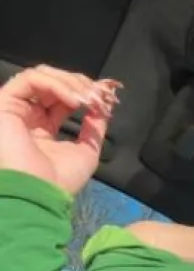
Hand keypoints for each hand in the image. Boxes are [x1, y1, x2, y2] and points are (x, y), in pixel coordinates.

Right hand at [0, 66, 120, 194]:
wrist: (38, 194)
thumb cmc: (60, 181)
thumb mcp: (87, 152)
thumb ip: (94, 129)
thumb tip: (102, 108)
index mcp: (43, 129)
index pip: (63, 98)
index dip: (85, 93)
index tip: (107, 98)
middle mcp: (28, 116)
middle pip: (53, 82)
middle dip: (81, 84)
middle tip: (100, 95)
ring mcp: (15, 109)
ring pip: (42, 76)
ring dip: (71, 83)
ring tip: (89, 98)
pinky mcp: (4, 103)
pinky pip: (31, 79)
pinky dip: (57, 85)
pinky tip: (74, 100)